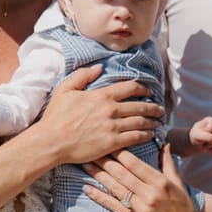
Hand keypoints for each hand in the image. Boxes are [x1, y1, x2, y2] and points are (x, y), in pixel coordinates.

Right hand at [31, 66, 158, 165]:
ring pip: (141, 122)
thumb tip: (99, 68)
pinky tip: (150, 136)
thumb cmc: (56, 116)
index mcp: (101, 95)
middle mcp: (110, 110)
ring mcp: (112, 127)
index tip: (149, 92)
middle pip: (140, 106)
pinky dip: (146, 136)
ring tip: (157, 123)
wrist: (51, 141)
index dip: (143, 89)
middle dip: (153, 108)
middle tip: (160, 110)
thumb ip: (82, 76)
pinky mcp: (112, 143)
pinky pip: (135, 138)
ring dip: (152, 122)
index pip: (130, 88)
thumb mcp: (65, 90)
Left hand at [84, 149, 202, 211]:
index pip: (135, 164)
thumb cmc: (182, 207)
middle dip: (105, 160)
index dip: (120, 152)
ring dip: (98, 175)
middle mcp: (150, 195)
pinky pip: (114, 206)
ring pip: (115, 188)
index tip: (108, 143)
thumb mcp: (178, 183)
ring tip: (86, 164)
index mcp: (161, 182)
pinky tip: (88, 189)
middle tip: (92, 150)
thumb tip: (164, 143)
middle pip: (122, 174)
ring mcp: (141, 208)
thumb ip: (168, 163)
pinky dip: (99, 197)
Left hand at [185, 116, 211, 153]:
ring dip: (209, 145)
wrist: (194, 145)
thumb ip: (206, 136)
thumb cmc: (195, 136)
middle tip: (201, 139)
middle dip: (207, 139)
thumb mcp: (196, 135)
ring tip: (204, 143)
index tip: (200, 132)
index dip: (206, 131)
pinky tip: (208, 148)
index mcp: (210, 120)